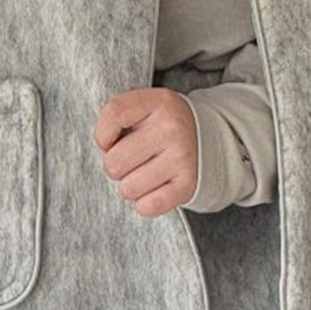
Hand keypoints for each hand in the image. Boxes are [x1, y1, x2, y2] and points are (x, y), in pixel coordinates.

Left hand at [92, 87, 197, 215]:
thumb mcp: (144, 107)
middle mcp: (172, 128)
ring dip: (130, 185)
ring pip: (128, 188)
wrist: (207, 138)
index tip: (110, 140)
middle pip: (114, 161)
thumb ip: (117, 116)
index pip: (114, 113)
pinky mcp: (188, 185)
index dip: (102, 134)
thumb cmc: (161, 125)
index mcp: (159, 102)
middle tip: (133, 158)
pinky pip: (147, 207)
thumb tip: (104, 147)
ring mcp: (182, 158)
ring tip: (145, 171)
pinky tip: (155, 186)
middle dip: (116, 165)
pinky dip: (145, 202)